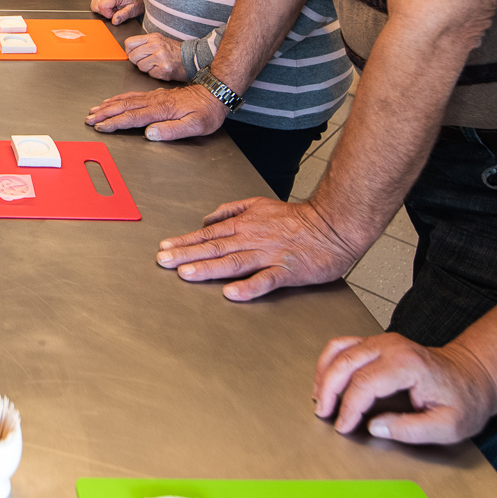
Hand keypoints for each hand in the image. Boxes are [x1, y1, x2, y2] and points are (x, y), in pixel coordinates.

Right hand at [86, 82, 227, 138]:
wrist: (216, 91)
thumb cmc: (208, 111)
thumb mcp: (196, 125)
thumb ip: (172, 130)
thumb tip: (150, 133)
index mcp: (162, 109)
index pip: (132, 117)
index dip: (114, 123)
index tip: (101, 127)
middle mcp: (155, 101)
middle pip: (124, 106)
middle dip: (105, 113)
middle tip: (89, 119)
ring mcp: (154, 96)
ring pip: (126, 99)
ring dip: (109, 105)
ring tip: (95, 110)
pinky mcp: (156, 94)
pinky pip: (133, 94)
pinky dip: (119, 97)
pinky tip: (113, 100)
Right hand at [91, 0, 142, 22]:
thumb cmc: (134, 2)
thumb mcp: (133, 10)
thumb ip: (123, 15)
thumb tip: (114, 21)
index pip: (102, 6)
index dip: (108, 14)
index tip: (116, 13)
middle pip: (96, 6)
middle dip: (104, 12)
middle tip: (115, 10)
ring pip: (93, 5)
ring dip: (102, 10)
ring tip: (113, 8)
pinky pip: (94, 3)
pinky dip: (101, 7)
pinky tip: (109, 6)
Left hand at [125, 33, 187, 80]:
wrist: (191, 58)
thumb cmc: (173, 51)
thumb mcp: (159, 41)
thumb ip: (144, 43)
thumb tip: (128, 50)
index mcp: (153, 38)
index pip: (129, 43)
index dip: (129, 51)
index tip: (134, 54)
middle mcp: (156, 46)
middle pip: (132, 56)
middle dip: (137, 61)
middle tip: (147, 60)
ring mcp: (160, 58)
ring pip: (140, 66)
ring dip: (147, 68)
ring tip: (156, 64)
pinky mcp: (164, 69)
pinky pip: (150, 74)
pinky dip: (155, 73)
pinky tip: (162, 69)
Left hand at [154, 196, 365, 300]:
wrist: (333, 224)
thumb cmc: (297, 218)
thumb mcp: (259, 204)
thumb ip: (231, 210)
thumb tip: (207, 219)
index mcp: (244, 225)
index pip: (208, 234)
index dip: (185, 241)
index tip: (164, 247)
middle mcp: (252, 239)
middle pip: (214, 248)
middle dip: (186, 255)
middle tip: (163, 262)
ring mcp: (268, 254)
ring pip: (233, 262)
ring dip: (208, 268)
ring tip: (186, 274)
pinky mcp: (287, 270)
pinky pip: (265, 280)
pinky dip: (249, 287)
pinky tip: (232, 294)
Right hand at [313, 333, 496, 443]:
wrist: (473, 375)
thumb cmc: (463, 399)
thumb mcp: (448, 426)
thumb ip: (410, 430)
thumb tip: (375, 427)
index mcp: (407, 364)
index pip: (364, 384)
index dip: (349, 408)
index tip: (343, 426)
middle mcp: (391, 346)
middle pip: (345, 363)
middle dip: (328, 390)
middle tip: (323, 413)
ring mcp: (382, 340)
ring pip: (339, 350)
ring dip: (324, 374)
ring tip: (320, 398)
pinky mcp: (377, 342)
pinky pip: (344, 345)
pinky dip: (330, 361)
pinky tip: (326, 378)